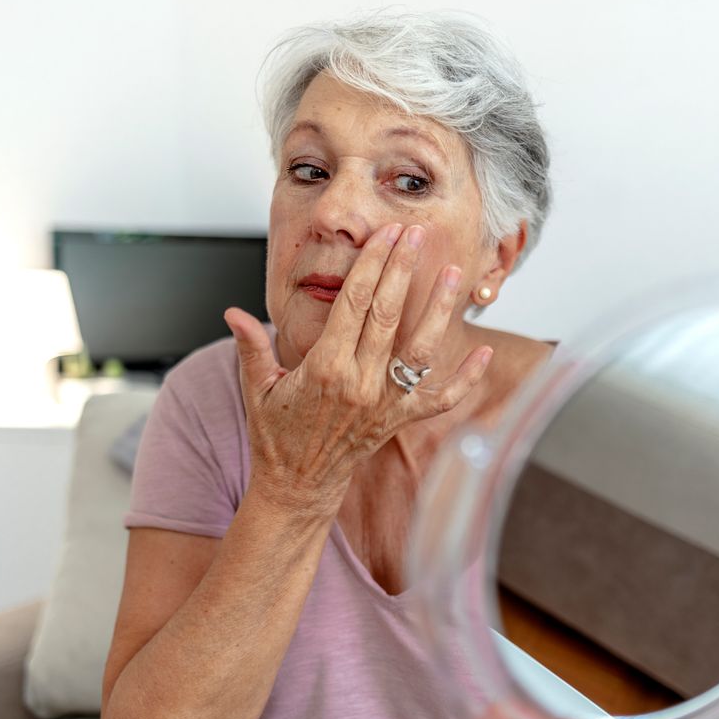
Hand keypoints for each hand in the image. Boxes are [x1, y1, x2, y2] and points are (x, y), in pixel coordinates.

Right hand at [223, 222, 493, 513]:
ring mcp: (384, 402)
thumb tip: (233, 313)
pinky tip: (485, 351)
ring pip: (419, 348)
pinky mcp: (399, 419)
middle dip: (403, 269)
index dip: (372, 264)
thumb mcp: (257, 388)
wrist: (298, 485)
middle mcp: (359, 382)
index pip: (353, 303)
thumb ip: (251, 347)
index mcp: (324, 368)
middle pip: (387, 314)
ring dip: (438, 309)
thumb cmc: (277, 435)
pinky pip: (440, 398)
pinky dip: (465, 378)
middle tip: (416, 233)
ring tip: (454, 273)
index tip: (385, 234)